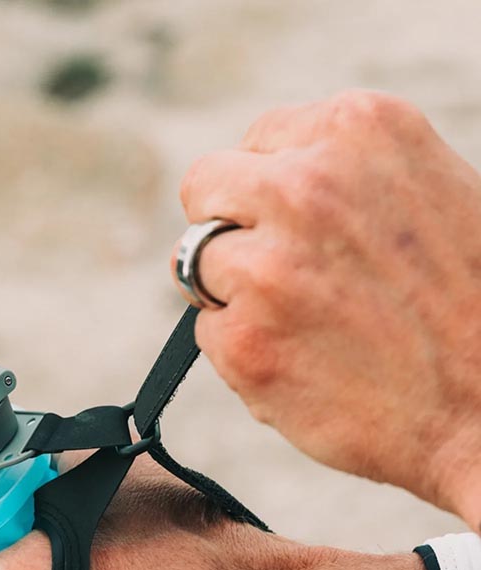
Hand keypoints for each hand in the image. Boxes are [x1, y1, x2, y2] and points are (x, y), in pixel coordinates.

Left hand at [172, 89, 480, 529]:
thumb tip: (264, 182)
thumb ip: (344, 175)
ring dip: (232, 291)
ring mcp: (266, 265)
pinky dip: (240, 349)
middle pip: (204, 185)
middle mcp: (304, 186)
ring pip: (194, 261)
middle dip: (228, 227)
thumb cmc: (466, 304)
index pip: (255, 143)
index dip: (268, 192)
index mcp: (357, 129)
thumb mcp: (425, 191)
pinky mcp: (242, 340)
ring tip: (304, 322)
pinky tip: (304, 363)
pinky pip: (206, 329)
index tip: (298, 229)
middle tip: (276, 273)